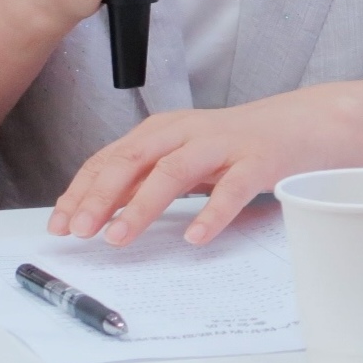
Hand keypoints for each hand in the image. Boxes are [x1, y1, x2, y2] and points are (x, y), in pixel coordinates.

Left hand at [47, 90, 350, 247]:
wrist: (301, 124)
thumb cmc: (236, 146)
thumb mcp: (182, 157)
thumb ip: (143, 177)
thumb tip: (97, 208)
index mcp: (163, 130)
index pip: (111, 158)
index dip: (82, 189)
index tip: (60, 222)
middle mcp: (186, 132)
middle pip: (133, 160)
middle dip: (100, 196)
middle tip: (79, 231)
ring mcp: (222, 144)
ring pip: (173, 172)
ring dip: (142, 205)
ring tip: (119, 237)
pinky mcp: (257, 161)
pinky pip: (232, 189)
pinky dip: (211, 214)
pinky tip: (195, 237)